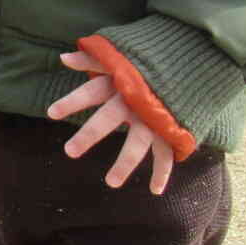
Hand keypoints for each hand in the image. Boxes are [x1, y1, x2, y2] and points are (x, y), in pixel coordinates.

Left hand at [47, 50, 174, 193]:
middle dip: (89, 135)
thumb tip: (64, 57)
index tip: (51, 113)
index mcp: (120, 82)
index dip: (72, 101)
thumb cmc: (149, 59)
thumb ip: (93, 57)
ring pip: (137, 144)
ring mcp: (154, 117)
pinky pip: (166, 154)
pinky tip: (154, 190)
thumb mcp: (121, 54)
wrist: (194, 62)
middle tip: (70, 152)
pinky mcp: (172, 128)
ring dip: (124, 164)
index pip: (90, 92)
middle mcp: (135, 101)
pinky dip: (163, 173)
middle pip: (108, 120)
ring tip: (110, 183)